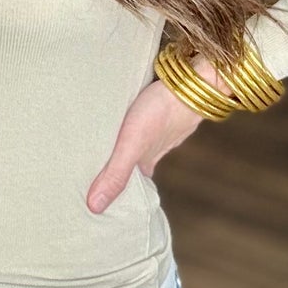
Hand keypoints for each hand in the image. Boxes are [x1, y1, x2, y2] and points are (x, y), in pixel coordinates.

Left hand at [87, 55, 227, 212]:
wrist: (193, 80)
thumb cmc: (160, 112)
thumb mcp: (132, 146)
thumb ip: (115, 173)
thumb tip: (95, 207)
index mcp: (149, 158)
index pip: (137, 178)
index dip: (126, 184)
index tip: (114, 189)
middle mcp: (160, 144)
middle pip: (141, 157)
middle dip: (128, 160)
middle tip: (109, 161)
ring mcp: (169, 123)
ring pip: (148, 136)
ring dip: (136, 137)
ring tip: (117, 135)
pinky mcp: (169, 99)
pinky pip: (155, 112)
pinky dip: (146, 115)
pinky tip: (138, 107)